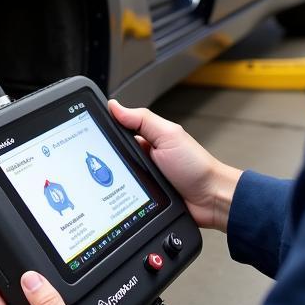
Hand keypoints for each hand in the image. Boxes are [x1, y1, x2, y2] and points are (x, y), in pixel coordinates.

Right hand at [108, 99, 241, 231]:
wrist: (211, 199)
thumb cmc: (196, 166)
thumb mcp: (168, 135)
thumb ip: (142, 119)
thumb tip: (115, 106)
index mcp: (148, 138)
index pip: (118, 131)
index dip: (106, 132)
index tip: (94, 135)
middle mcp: (144, 157)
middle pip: (114, 156)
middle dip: (110, 160)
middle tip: (111, 163)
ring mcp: (143, 178)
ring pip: (117, 178)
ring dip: (116, 181)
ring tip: (117, 182)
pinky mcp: (143, 197)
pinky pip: (124, 196)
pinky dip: (122, 197)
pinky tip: (121, 197)